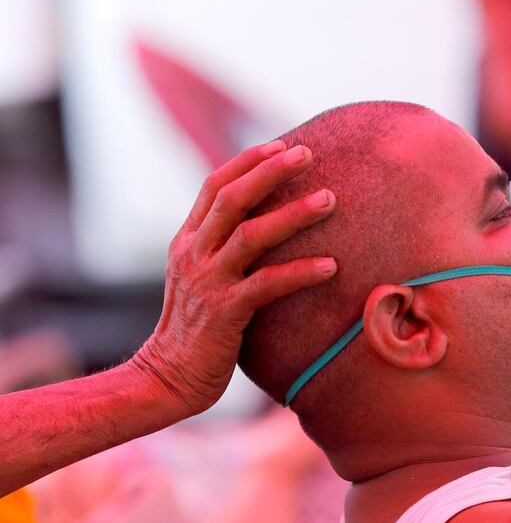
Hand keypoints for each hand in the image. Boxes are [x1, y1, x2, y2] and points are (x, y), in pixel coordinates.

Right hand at [130, 141, 336, 414]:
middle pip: (232, 198)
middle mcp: (194, 254)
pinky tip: (331, 266)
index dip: (248, 162)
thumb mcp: (200, 278)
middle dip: (270, 171)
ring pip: (250, 235)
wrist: (167, 377)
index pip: (215, 186)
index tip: (281, 144)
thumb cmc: (195, 328)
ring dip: (292, 215)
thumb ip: (222, 249)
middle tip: (307, 153)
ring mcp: (207, 282)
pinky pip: (267, 285)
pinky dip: (300, 273)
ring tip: (330, 200)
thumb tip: (263, 226)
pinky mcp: (224, 313)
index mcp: (187, 241)